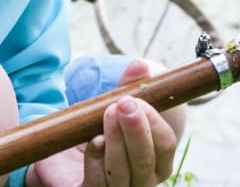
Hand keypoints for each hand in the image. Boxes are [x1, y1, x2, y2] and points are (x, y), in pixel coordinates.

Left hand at [27, 60, 178, 186]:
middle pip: (144, 161)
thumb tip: (139, 65)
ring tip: (107, 113)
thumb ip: (132, 84)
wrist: (73, 151)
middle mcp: (143, 180)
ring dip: (115, 142)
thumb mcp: (122, 104)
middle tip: (123, 104)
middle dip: (135, 131)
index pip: (166, 145)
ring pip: (121, 173)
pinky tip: (95, 140)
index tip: (138, 100)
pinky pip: (95, 184)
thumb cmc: (109, 125)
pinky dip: (96, 160)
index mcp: (159, 160)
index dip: (154, 123)